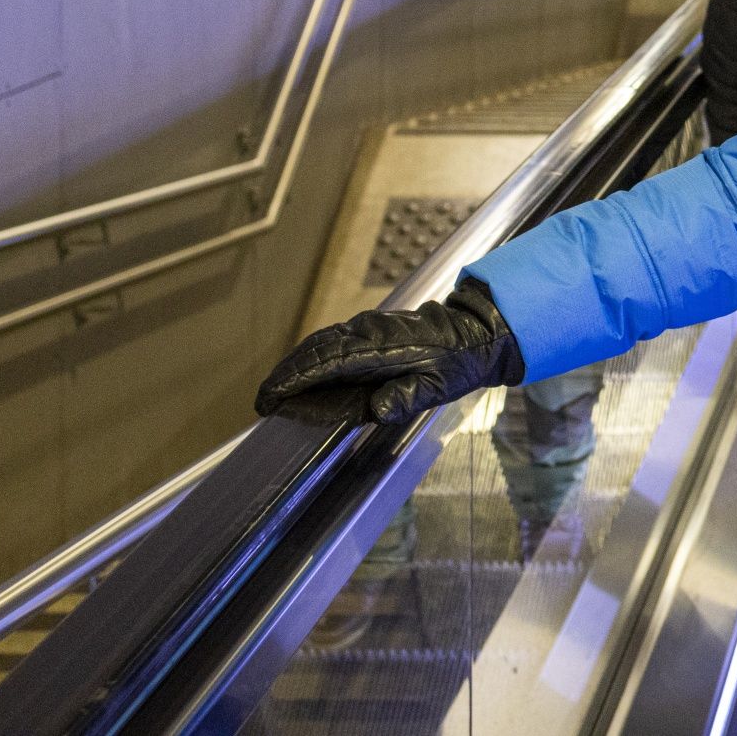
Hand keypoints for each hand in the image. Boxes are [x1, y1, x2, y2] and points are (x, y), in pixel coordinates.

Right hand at [254, 282, 524, 426]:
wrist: (473, 333)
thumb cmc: (455, 364)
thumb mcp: (437, 387)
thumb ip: (406, 398)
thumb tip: (376, 409)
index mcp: (381, 347)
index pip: (325, 362)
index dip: (294, 380)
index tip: (269, 398)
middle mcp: (368, 332)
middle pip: (315, 350)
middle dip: (286, 375)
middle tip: (263, 401)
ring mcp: (367, 328)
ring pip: (321, 344)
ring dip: (296, 366)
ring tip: (275, 391)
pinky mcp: (370, 330)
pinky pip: (333, 342)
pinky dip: (312, 358)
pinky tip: (304, 375)